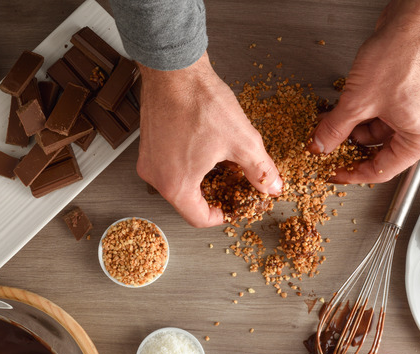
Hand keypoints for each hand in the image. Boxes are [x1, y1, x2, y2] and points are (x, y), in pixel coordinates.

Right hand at [136, 52, 282, 226]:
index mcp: (176, 185)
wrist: (175, 70)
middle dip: (213, 194)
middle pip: (187, 200)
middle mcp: (156, 176)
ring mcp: (148, 159)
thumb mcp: (242, 141)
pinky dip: (188, 162)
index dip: (221, 216)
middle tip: (232, 183)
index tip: (232, 207)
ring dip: (201, 177)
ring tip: (222, 161)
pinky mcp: (148, 143)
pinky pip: (169, 164)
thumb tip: (271, 185)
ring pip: (178, 180)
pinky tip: (206, 147)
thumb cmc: (199, 103)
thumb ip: (259, 169)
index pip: (198, 218)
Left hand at [310, 0, 419, 182]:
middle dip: (349, 147)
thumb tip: (321, 145)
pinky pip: (380, 112)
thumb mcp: (358, 101)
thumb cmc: (404, 56)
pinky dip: (360, 113)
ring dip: (351, 128)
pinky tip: (340, 110)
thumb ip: (335, 128)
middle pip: (379, 150)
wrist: (415, 21)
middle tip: (326, 148)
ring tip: (328, 125)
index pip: (382, 171)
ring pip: (377, 129)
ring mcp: (416, 109)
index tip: (333, 173)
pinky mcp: (407, 93)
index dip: (352, 174)